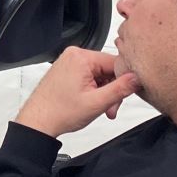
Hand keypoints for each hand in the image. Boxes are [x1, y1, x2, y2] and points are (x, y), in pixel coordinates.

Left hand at [14, 47, 138, 137]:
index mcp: (81, 57)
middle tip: (110, 108)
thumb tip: (137, 78)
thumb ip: (120, 89)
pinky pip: (90, 77)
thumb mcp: (97, 103)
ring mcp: (70, 62)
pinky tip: (93, 103)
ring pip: (101, 75)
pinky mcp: (68, 70)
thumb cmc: (60, 112)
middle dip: (113, 90)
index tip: (126, 95)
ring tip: (101, 108)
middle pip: (109, 69)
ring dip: (105, 93)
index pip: (116, 62)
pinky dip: (95, 91)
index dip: (124, 81)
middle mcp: (74, 55)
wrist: (39, 121)